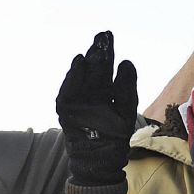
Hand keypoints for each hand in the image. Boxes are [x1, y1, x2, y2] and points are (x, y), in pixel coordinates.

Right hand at [55, 31, 137, 188]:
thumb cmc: (115, 135)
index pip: (104, 66)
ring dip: (86, 61)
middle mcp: (89, 92)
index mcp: (104, 90)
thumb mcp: (126, 108)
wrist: (101, 157)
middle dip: (96, 52)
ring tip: (93, 48)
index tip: (108, 35)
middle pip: (92, 67)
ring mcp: (77, 99)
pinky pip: (68, 89)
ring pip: (81, 75)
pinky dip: (73, 77)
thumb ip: (127, 87)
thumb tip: (126, 62)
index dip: (107, 51)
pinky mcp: (67, 108)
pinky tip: (79, 62)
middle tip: (102, 35)